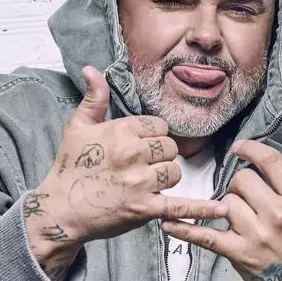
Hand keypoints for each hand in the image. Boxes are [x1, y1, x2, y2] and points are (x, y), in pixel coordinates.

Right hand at [24, 66, 227, 280]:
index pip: (159, 126)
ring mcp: (140, 183)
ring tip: (146, 183)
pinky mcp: (145, 209)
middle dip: (161, 156)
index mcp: (121, 131)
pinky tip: (221, 210)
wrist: (60, 210)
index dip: (152, 136)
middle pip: (171, 148)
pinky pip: (180, 206)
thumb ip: (93, 98)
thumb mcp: (76, 127)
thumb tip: (92, 69)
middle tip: (142, 166)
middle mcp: (133, 154)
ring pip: (174, 172)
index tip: (139, 147)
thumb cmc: (69, 167)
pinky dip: (201, 210)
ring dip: (166, 177)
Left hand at [161, 139, 281, 280]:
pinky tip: (167, 223)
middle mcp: (277, 215)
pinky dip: (184, 230)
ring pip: (225, 202)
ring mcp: (255, 235)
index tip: (240, 148)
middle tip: (249, 197)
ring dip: (227, 206)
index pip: (269, 162)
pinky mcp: (238, 253)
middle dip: (241, 184)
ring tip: (241, 217)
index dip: (250, 149)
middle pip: (242, 180)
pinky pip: (205, 237)